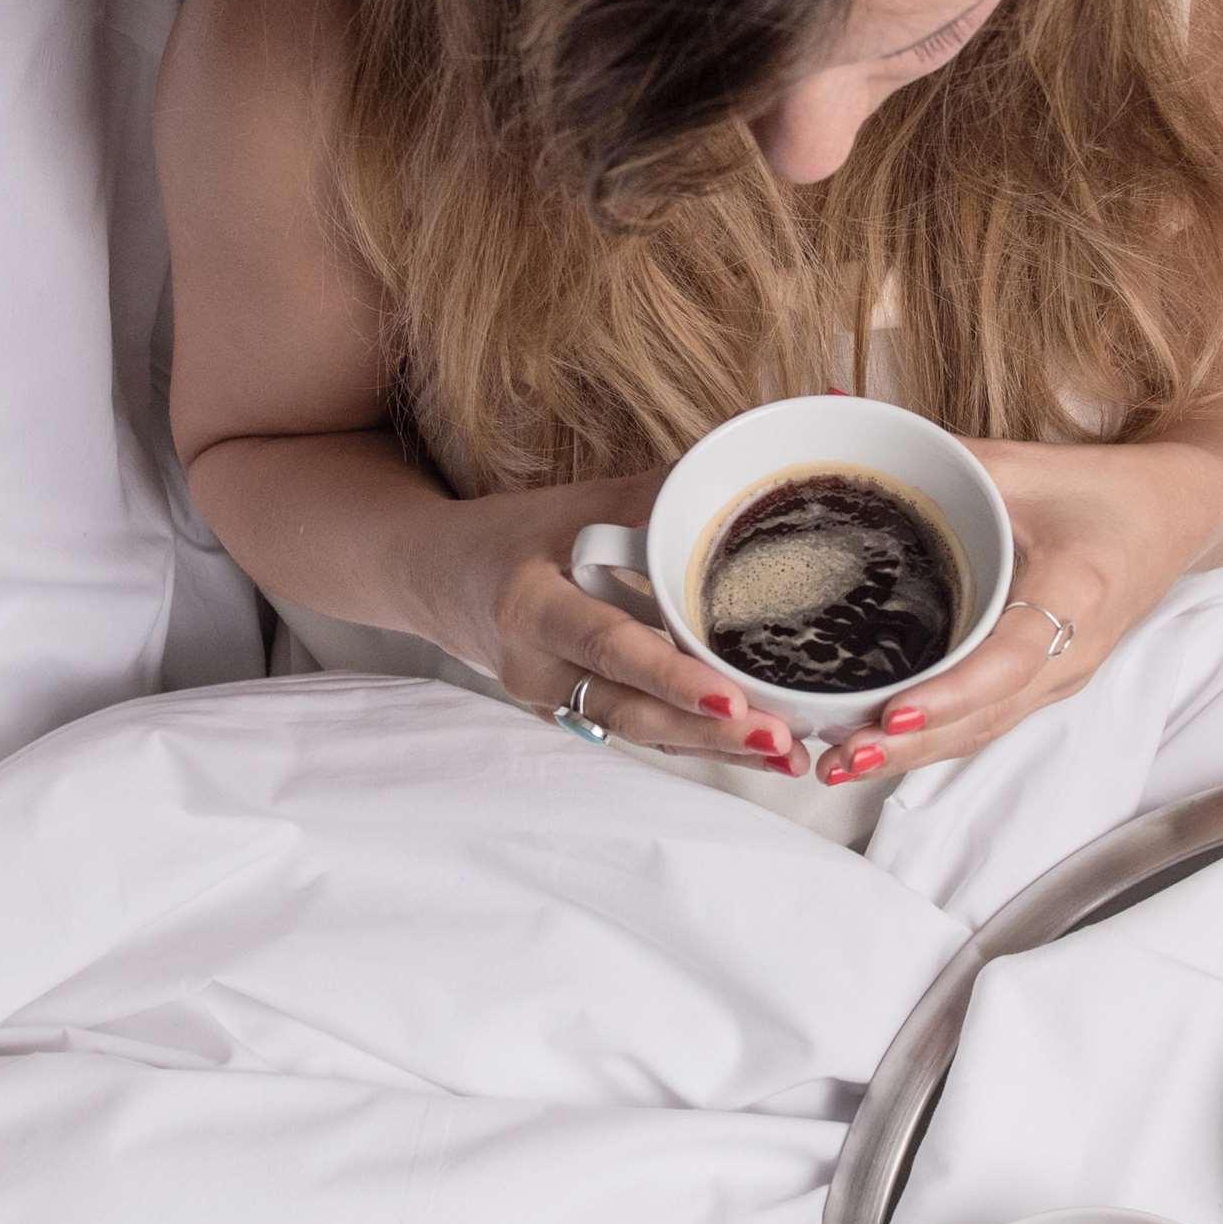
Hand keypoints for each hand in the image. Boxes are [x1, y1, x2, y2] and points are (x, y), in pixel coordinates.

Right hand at [434, 474, 811, 773]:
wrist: (435, 580)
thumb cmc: (507, 535)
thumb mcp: (569, 506)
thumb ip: (649, 497)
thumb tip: (734, 467)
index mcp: (532, 609)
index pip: (610, 647)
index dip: (671, 677)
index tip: (732, 699)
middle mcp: (536, 669)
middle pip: (631, 711)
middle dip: (708, 732)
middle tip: (782, 741)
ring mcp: (551, 702)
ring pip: (638, 733)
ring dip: (713, 748)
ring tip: (787, 756)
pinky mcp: (570, 714)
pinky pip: (636, 733)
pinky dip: (694, 741)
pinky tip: (754, 749)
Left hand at [815, 439, 1222, 785]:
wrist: (1178, 515)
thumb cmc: (1110, 490)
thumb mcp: (1029, 465)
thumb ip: (947, 459)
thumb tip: (853, 431)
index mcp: (1076, 591)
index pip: (1011, 658)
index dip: (952, 692)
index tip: (896, 711)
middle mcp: (1075, 650)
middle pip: (987, 715)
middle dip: (911, 744)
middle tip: (840, 756)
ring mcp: (1064, 675)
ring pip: (984, 729)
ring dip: (915, 754)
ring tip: (843, 763)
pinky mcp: (1050, 681)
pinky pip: (989, 719)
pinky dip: (936, 737)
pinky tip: (884, 745)